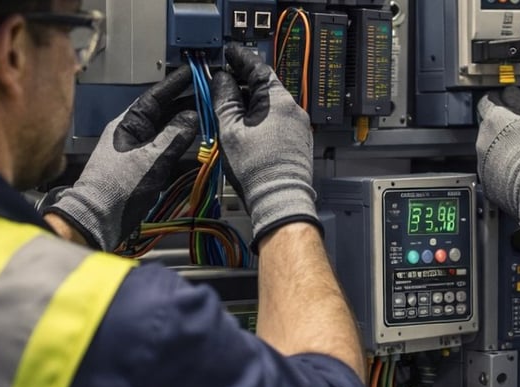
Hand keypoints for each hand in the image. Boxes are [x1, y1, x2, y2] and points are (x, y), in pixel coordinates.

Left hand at [47, 67, 198, 249]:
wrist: (98, 218)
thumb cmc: (116, 188)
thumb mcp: (150, 159)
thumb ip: (174, 136)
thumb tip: (192, 116)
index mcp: (127, 123)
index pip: (155, 96)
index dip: (176, 83)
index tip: (194, 72)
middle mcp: (132, 133)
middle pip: (164, 112)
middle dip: (186, 103)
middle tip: (210, 94)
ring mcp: (137, 151)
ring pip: (167, 131)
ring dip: (187, 125)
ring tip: (209, 116)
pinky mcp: (143, 169)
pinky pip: (167, 151)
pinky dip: (183, 147)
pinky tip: (198, 145)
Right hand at [211, 45, 318, 250]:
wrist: (280, 200)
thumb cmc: (257, 169)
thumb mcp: (230, 129)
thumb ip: (224, 99)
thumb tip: (222, 79)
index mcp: (278, 100)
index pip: (258, 67)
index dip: (240, 58)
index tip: (228, 54)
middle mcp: (294, 109)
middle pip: (265, 86)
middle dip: (242, 83)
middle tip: (221, 83)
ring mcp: (298, 126)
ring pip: (270, 105)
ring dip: (250, 103)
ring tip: (229, 110)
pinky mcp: (297, 142)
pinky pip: (277, 120)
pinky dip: (260, 118)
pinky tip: (245, 128)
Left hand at [475, 87, 519, 230]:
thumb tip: (519, 101)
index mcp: (495, 118)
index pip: (487, 101)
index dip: (498, 104)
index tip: (506, 108)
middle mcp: (484, 138)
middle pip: (487, 127)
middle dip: (500, 130)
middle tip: (519, 136)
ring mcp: (482, 160)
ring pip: (488, 150)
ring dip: (501, 151)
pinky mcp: (486, 180)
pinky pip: (491, 171)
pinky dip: (501, 170)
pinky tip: (518, 172)